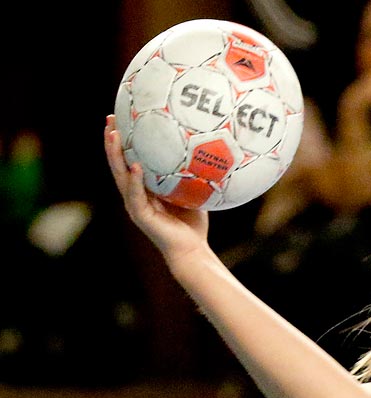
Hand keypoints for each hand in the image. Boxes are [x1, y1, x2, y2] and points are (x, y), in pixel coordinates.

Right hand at [103, 115, 208, 264]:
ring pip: (120, 175)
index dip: (123, 140)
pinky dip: (134, 179)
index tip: (121, 118)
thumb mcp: (192, 193)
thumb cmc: (193, 224)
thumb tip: (205, 149)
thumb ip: (191, 174)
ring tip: (113, 135)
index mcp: (143, 188)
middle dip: (111, 140)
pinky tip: (135, 165)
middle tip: (110, 118)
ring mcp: (134, 204)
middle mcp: (134, 194)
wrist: (192, 251)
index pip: (128, 159)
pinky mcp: (139, 215)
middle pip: (118, 162)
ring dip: (115, 154)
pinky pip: (135, 194)